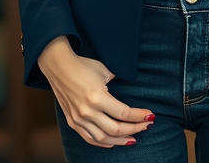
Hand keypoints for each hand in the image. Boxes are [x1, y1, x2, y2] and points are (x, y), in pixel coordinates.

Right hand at [38, 36, 153, 146]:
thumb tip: (131, 88)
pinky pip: (89, 138)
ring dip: (120, 140)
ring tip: (133, 138)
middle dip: (135, 129)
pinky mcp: (72, 121)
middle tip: (146, 126)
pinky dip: (103, 142)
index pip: (124, 114)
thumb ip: (118, 83)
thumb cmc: (83, 65)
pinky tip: (113, 141)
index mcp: (97, 97)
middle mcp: (87, 111)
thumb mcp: (105, 70)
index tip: (150, 116)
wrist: (58, 66)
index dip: (139, 116)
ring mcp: (78, 119)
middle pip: (116, 129)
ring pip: (103, 138)